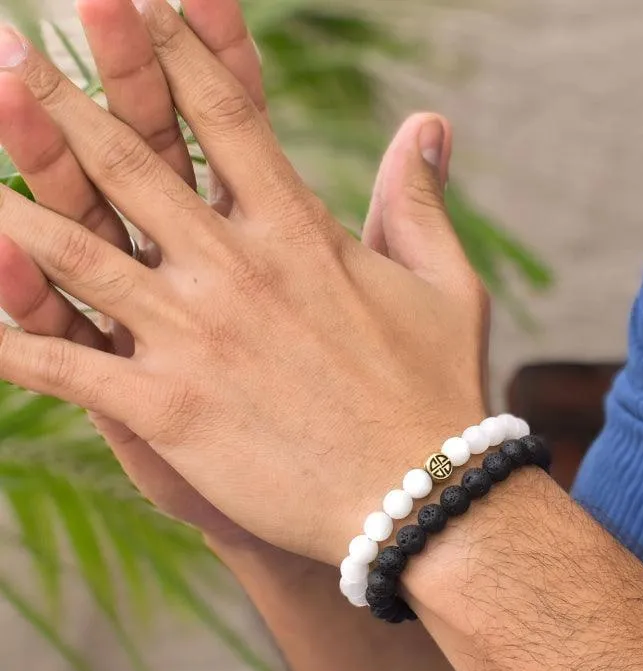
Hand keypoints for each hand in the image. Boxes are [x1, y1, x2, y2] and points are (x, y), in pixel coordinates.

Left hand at [0, 0, 487, 564]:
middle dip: (62, 97)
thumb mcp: (447, 287)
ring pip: (74, 253)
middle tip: (4, 44)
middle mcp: (235, 270)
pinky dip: (7, 344)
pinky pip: (65, 367)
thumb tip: (428, 125)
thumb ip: (420, 202)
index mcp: (300, 234)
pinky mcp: (170, 408)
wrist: (421, 498)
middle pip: (129, 163)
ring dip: (5, 204)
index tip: (138, 5)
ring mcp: (195, 337)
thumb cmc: (440, 394)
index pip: (226, 119)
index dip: (177, 52)